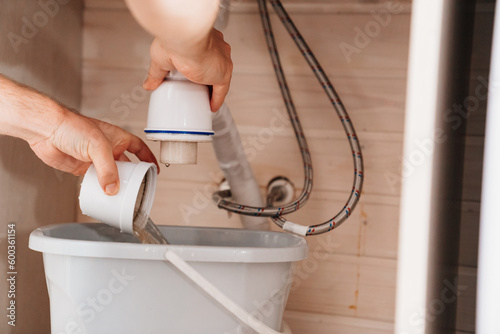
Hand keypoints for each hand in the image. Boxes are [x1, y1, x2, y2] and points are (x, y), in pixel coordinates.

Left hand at [29, 109, 157, 195]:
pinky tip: (102, 194)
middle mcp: (108, 148)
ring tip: (121, 195)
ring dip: (115, 184)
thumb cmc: (72, 126)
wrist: (46, 130)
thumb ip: (107, 169)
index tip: (155, 169)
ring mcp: (95, 158)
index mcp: (118, 138)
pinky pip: (95, 181)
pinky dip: (99, 188)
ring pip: (111, 175)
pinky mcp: (82, 168)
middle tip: (138, 187)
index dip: (148, 158)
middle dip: (132, 176)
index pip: (139, 148)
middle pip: (126, 165)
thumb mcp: (97, 146)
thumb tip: (112, 188)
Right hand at [143, 29, 232, 111]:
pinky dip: (216, 99)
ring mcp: (221, 60)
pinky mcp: (223, 73)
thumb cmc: (173, 39)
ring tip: (203, 98)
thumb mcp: (160, 58)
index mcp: (202, 39)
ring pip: (218, 78)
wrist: (183, 39)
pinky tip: (212, 106)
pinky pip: (221, 91)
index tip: (194, 74)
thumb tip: (148, 84)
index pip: (205, 54)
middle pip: (214, 66)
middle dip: (207, 77)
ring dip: (212, 88)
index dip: (200, 65)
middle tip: (196, 88)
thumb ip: (156, 73)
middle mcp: (215, 47)